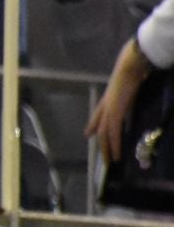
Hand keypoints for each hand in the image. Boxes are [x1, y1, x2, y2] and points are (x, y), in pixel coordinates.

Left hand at [87, 37, 155, 163]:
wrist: (130, 65)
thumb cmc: (134, 70)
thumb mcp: (130, 83)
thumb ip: (129, 88)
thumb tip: (137, 86)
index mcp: (108, 98)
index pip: (97, 114)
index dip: (93, 124)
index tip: (88, 134)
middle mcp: (106, 105)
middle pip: (100, 128)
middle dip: (102, 144)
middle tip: (104, 158)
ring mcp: (108, 109)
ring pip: (104, 134)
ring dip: (107, 149)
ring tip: (110, 162)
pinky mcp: (114, 113)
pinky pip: (112, 133)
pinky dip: (114, 145)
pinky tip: (116, 155)